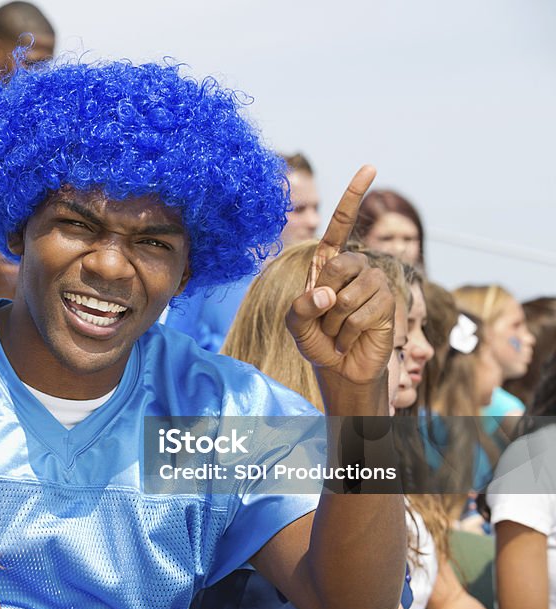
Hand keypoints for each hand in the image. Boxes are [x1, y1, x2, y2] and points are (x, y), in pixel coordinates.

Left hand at [286, 165, 394, 386]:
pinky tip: (351, 338)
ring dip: (335, 321)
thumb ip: (300, 307)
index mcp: (329, 263)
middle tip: (324, 319)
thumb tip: (327, 296)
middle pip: (338, 266)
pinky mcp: (387, 303)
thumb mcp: (295, 323)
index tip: (370, 167)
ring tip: (338, 331)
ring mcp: (374, 283)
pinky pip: (362, 312)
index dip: (353, 196)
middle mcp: (355, 267)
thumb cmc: (316, 340)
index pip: (341, 225)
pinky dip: (349, 331)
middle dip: (324, 298)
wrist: (339, 367)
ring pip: (348, 294)